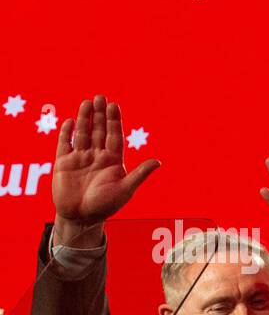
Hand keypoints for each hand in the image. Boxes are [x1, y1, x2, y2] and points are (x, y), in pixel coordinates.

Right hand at [51, 95, 159, 239]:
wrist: (81, 217)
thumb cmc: (106, 206)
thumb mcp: (125, 189)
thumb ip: (139, 174)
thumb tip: (159, 162)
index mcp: (113, 161)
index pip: (115, 136)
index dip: (115, 121)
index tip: (114, 106)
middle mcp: (97, 156)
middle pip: (99, 131)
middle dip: (100, 115)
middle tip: (101, 97)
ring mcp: (80, 158)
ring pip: (83, 133)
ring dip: (84, 118)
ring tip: (87, 102)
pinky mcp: (63, 162)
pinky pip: (65, 143)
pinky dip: (67, 132)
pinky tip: (70, 121)